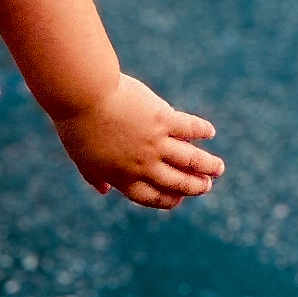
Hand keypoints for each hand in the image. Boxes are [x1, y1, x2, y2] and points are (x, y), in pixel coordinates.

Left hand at [53, 72, 223, 210]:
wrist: (83, 96)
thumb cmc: (78, 125)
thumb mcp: (82, 158)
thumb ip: (95, 176)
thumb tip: (104, 190)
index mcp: (123, 177)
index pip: (151, 196)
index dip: (169, 200)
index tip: (180, 199)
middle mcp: (143, 165)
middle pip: (177, 182)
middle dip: (195, 186)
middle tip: (207, 185)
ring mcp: (155, 143)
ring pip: (190, 160)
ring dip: (208, 166)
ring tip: (219, 168)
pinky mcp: (163, 119)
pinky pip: (189, 128)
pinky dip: (202, 131)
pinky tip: (210, 131)